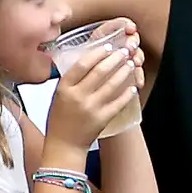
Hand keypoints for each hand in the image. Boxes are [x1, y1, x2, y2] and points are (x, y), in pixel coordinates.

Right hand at [46, 19, 141, 150]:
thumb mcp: (59, 95)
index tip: (107, 47)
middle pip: (100, 71)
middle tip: (124, 51)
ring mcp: (91, 108)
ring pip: (112, 84)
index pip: (82, 64)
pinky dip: (127, 93)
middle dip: (115, 58)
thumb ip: (72, 80)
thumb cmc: (61, 120)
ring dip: (124, 72)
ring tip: (130, 64)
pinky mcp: (103, 119)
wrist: (64, 145)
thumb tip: (90, 60)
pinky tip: (132, 86)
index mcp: (64, 88)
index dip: (97, 53)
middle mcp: (78, 96)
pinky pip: (119, 102)